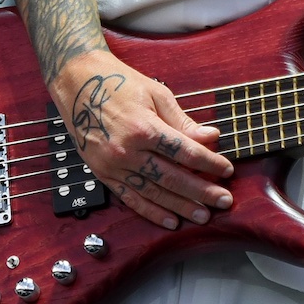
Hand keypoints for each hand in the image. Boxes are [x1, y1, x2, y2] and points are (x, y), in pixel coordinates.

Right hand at [52, 49, 235, 230]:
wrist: (77, 82)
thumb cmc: (118, 83)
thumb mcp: (156, 93)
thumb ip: (182, 121)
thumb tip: (210, 137)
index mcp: (144, 127)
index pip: (185, 152)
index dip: (209, 163)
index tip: (227, 170)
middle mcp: (127, 151)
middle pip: (172, 177)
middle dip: (202, 191)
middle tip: (224, 201)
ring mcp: (113, 165)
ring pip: (153, 193)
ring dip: (180, 206)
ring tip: (203, 215)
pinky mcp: (102, 174)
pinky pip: (130, 198)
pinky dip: (151, 212)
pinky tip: (170, 221)